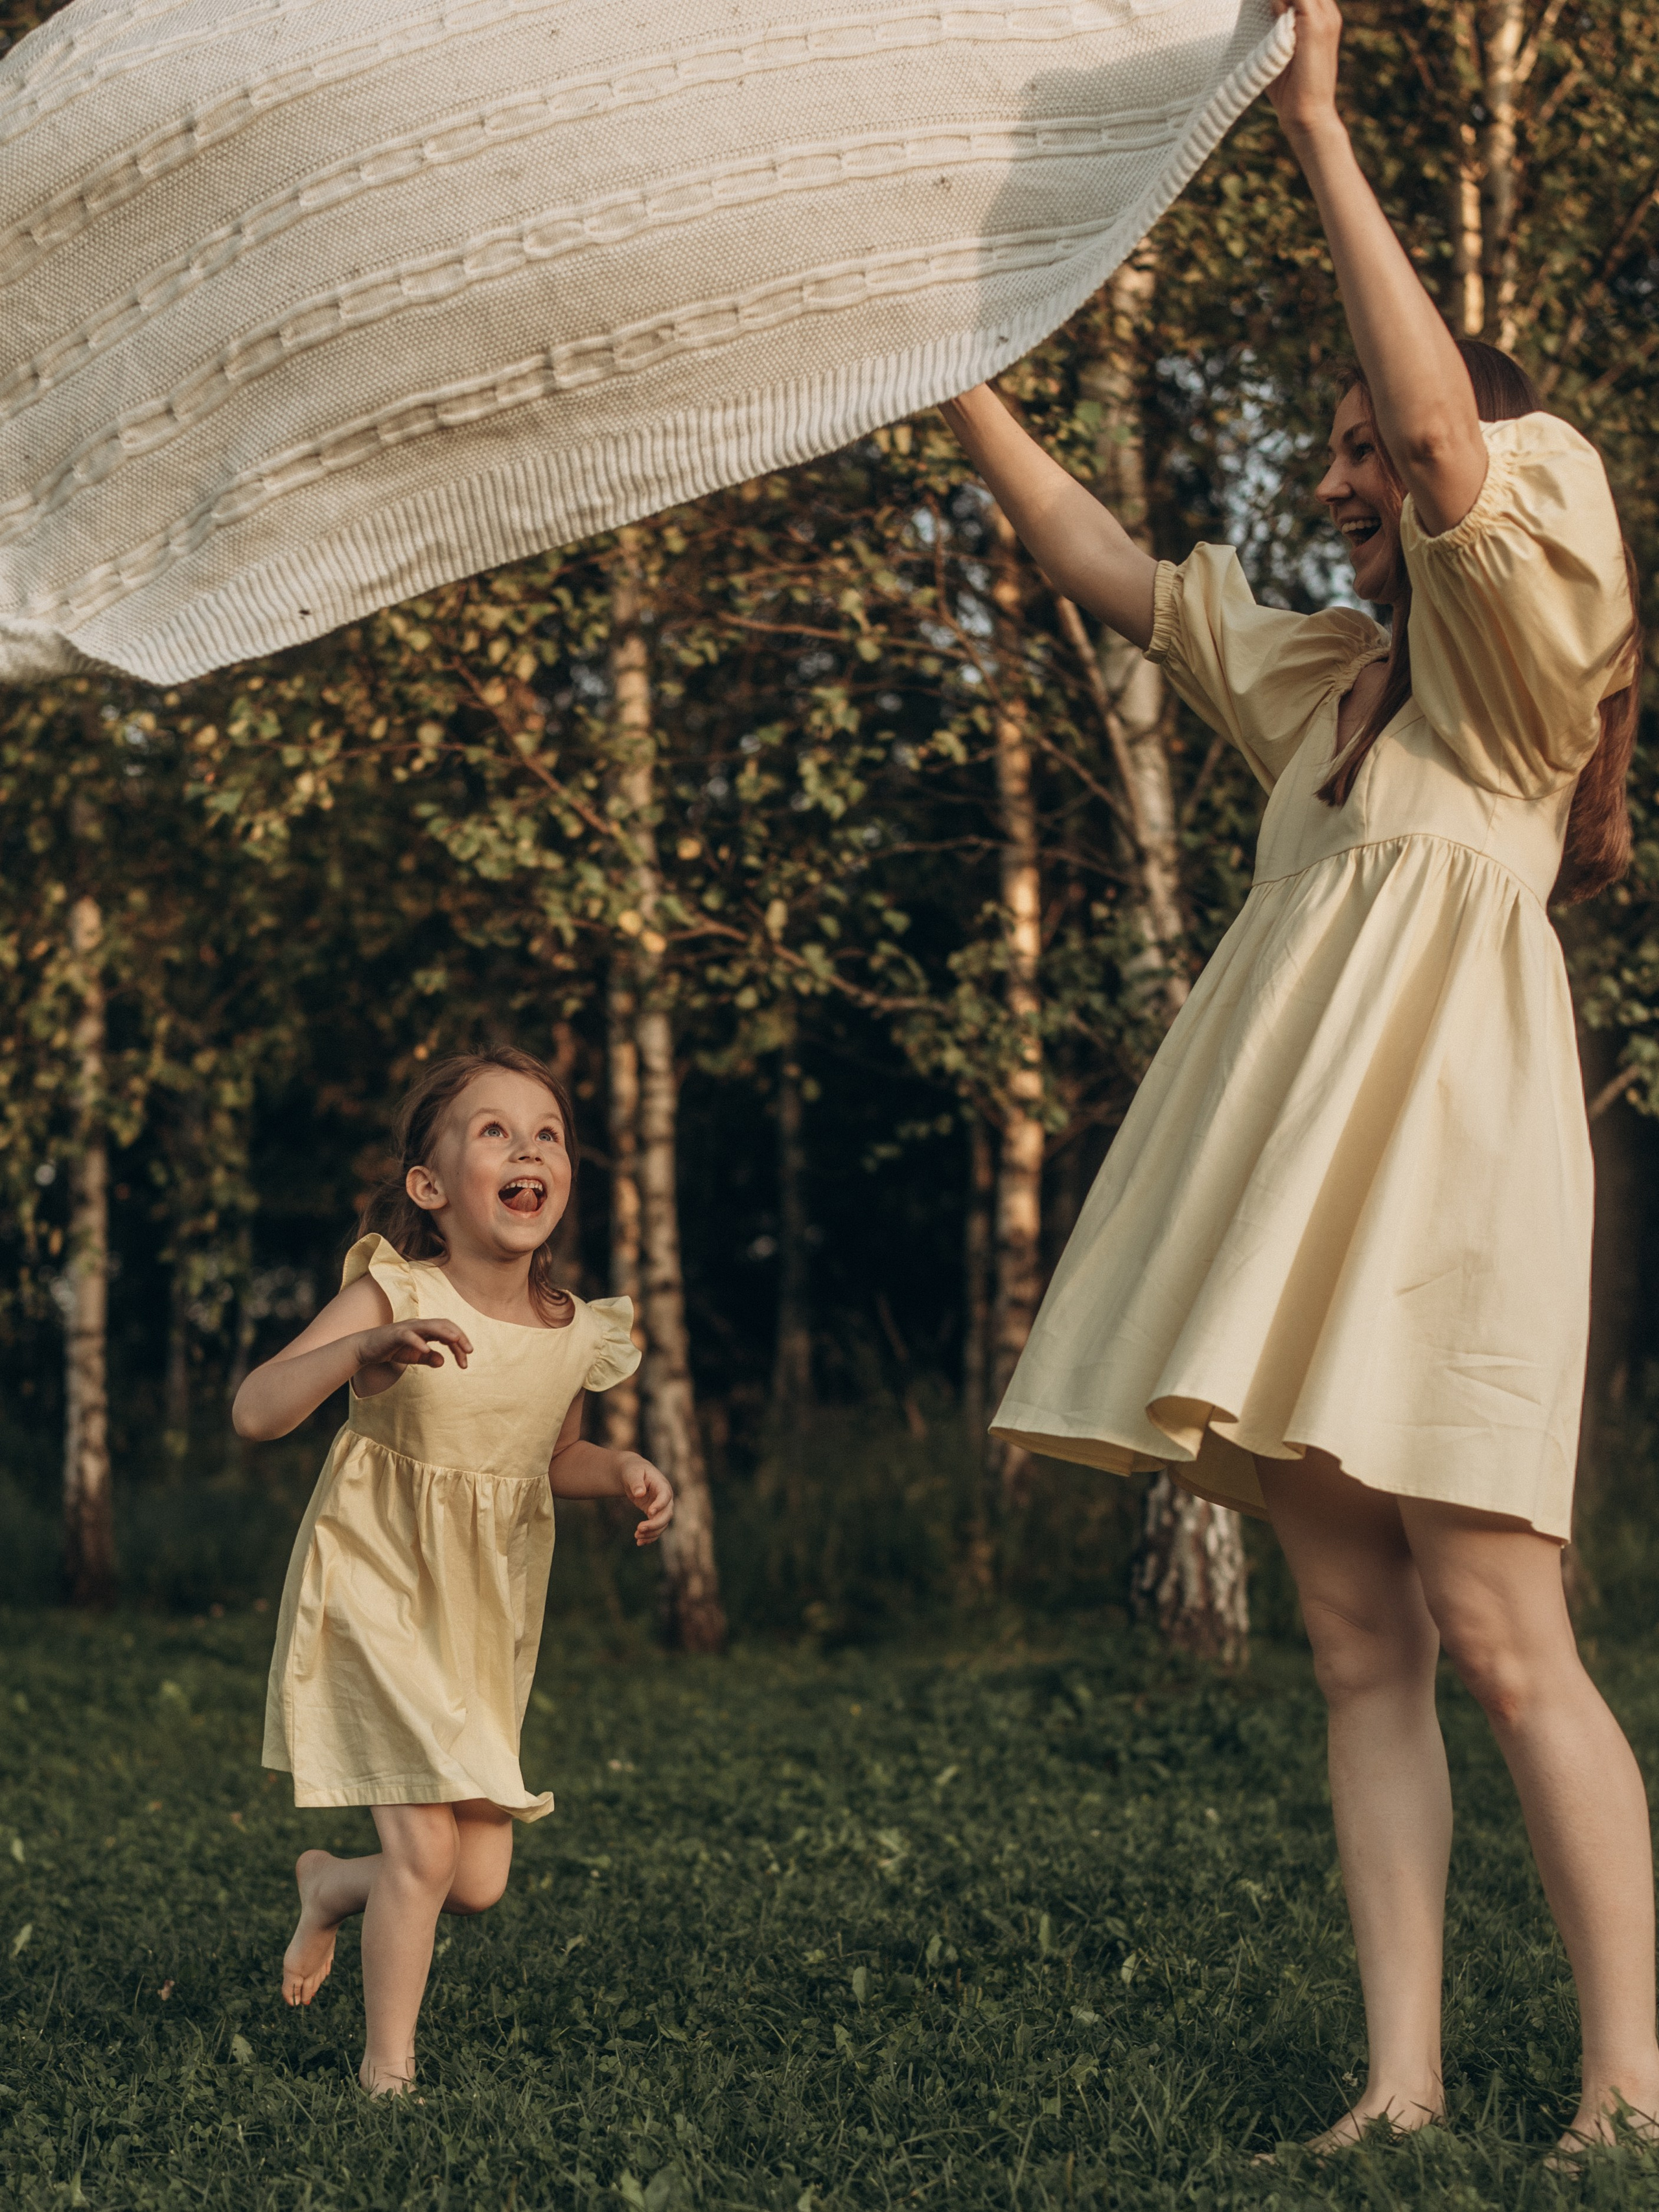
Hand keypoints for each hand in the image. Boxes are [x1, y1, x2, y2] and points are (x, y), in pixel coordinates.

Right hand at [357, 1318, 472, 1374]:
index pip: (448, 1331)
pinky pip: (409, 1336)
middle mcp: (418, 1325)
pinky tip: (427, 1349)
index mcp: (425, 1330)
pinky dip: (418, 1341)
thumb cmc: (391, 1350)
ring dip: (444, 1333)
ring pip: (429, 1326)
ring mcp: (407, 1328)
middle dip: (458, 1337)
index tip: (467, 1357)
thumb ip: (428, 1358)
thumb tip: (443, 1362)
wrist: (365, 1348)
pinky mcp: (394, 1334)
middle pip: (444, 1325)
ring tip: (455, 1341)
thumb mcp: (413, 1357)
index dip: (460, 1342)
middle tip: (469, 1352)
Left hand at [618, 1454, 674, 1545]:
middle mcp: (665, 1498)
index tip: (649, 1512)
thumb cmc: (633, 1470)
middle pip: (667, 1514)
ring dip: (652, 1533)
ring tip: (637, 1537)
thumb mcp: (632, 1473)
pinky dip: (650, 1536)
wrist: (633, 1475)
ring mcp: (662, 1507)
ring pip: (662, 1524)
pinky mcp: (655, 1515)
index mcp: (662, 1484)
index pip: (665, 1496)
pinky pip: (656, 1528)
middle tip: (639, 1529)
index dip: (660, 1505)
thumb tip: (640, 1494)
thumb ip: (636, 1482)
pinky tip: (640, 1543)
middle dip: (655, 1524)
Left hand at [1266, 0, 1342, 139]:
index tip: (1256, 2)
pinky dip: (1277, 0)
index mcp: (1323, 16)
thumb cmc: (1289, 89)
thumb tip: (1254, 7)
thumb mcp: (1279, 50)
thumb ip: (1273, 26)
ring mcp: (1325, 18)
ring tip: (1255, 4)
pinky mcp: (1316, 26)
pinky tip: (1262, 7)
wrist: (1308, 116)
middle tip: (1251, 1)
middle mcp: (1328, 13)